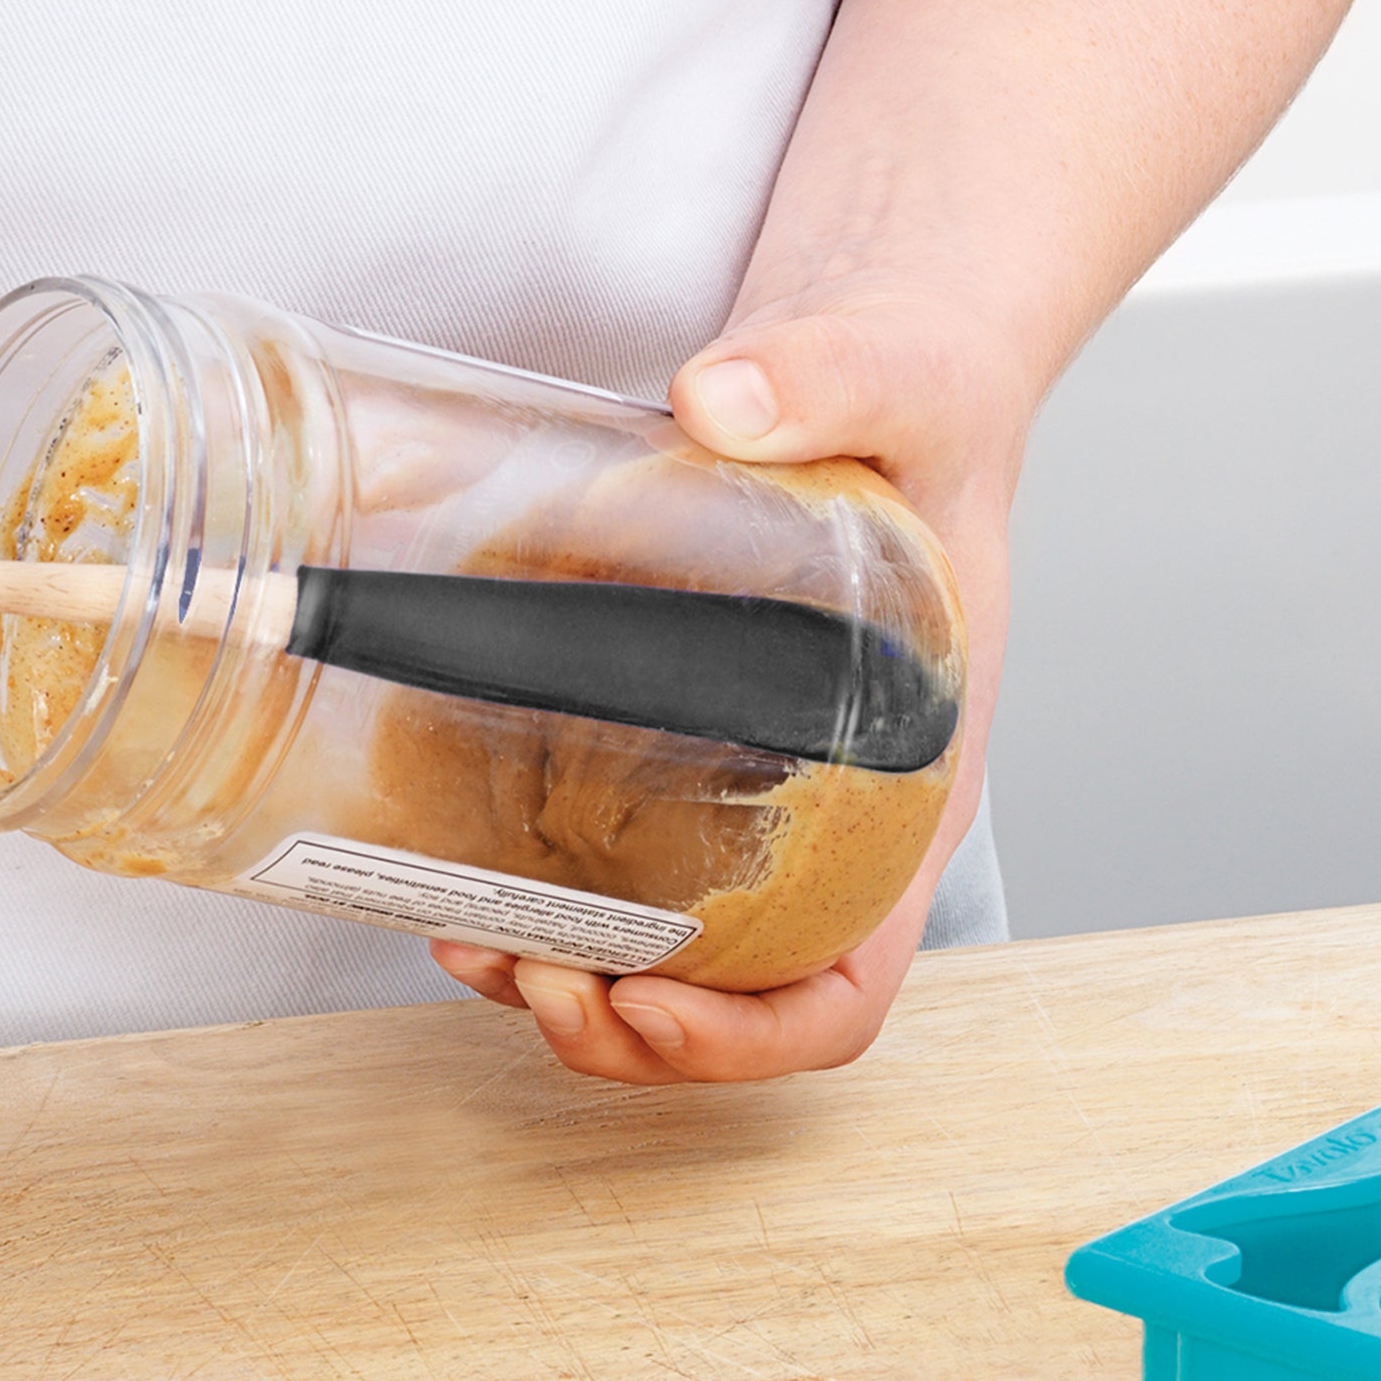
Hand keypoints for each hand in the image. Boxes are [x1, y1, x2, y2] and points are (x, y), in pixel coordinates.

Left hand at [434, 285, 1022, 1084]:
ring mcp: (747, 786)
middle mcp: (833, 812)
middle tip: (523, 970)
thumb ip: (830, 375)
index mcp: (912, 781)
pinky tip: (453, 871)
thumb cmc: (927, 391)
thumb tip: (722, 398)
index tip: (643, 995)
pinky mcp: (673, 737)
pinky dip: (533, 894)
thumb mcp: (900, 374)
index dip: (752, 1032)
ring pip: (662, 949)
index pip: (852, 977)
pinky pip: (610, 859)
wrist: (882, 348)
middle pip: (736, 997)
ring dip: (562, 976)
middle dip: (621, 1025)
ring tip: (469, 941)